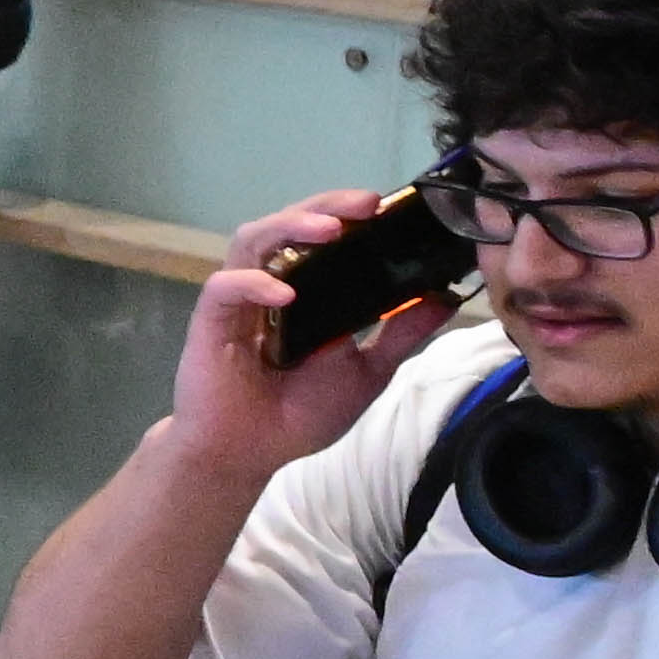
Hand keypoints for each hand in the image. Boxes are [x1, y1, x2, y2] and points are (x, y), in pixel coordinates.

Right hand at [169, 190, 453, 477]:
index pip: (324, 237)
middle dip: (327, 206)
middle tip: (366, 203)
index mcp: (306, 291)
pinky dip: (254, 282)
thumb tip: (446, 298)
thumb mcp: (368, 371)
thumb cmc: (300, 414)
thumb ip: (401, 334)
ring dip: (290, 226)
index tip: (389, 209)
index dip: (352, 216)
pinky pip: (226, 286)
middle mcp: (270, 285)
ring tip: (330, 229)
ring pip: (253, 240)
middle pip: (289, 224)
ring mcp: (239, 300)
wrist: (249, 455)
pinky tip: (286, 292)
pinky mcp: (211, 321)